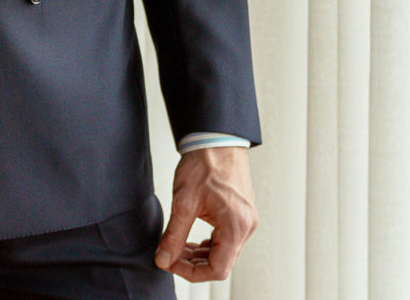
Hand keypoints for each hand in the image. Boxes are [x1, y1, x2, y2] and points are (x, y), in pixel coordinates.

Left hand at [154, 146, 257, 281]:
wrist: (215, 137)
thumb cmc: (206, 162)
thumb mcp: (184, 201)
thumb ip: (174, 235)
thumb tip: (164, 259)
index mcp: (236, 226)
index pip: (217, 269)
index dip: (191, 273)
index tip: (171, 263)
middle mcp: (246, 225)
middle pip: (221, 261)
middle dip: (193, 263)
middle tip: (170, 254)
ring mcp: (245, 218)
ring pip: (223, 250)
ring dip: (200, 253)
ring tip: (177, 245)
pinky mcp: (240, 211)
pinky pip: (225, 237)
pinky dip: (207, 242)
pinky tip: (191, 236)